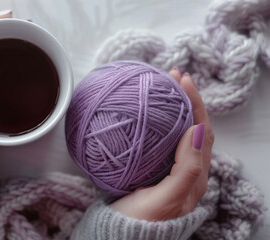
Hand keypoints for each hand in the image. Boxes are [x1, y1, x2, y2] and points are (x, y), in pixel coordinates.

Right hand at [110, 68, 214, 220]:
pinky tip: (147, 115)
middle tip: (173, 77)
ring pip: (177, 132)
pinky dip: (159, 122)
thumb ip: (186, 169)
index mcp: (195, 176)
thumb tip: (196, 129)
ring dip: (174, 108)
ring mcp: (169, 170)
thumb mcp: (167, 198)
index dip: (195, 103)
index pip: (201, 131)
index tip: (182, 80)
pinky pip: (162, 140)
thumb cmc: (141, 222)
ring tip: (163, 89)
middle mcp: (186, 171)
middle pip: (192, 127)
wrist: (120, 237)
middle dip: (186, 100)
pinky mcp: (154, 170)